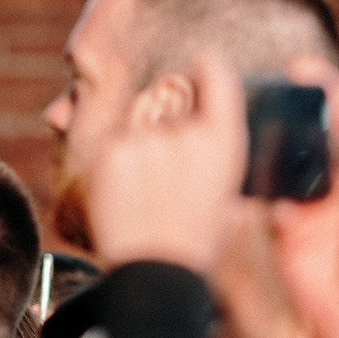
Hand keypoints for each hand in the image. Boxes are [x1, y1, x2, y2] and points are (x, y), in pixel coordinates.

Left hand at [83, 56, 248, 273]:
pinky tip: (127, 196)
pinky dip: (118, 164)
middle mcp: (188, 133)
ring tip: (146, 193)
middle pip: (171, 100)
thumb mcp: (226, 194)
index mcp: (224, 142)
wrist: (155, 273)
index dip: (205, 66)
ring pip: (139, 124)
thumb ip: (213, 151)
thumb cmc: (194, 240)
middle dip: (166, 124)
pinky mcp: (112, 152)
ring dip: (140, 146)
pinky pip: (115, 143)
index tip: (199, 64)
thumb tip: (200, 126)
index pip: (216, 74)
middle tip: (164, 170)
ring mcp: (148, 141)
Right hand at [267, 60, 338, 337]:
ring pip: (286, 163)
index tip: (303, 65)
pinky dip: (256, 182)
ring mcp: (311, 207)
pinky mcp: (287, 232)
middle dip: (292, 108)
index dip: (327, 90)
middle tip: (267, 81)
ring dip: (270, 141)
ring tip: (247, 113)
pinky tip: (241, 165)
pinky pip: (268, 198)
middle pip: (312, 135)